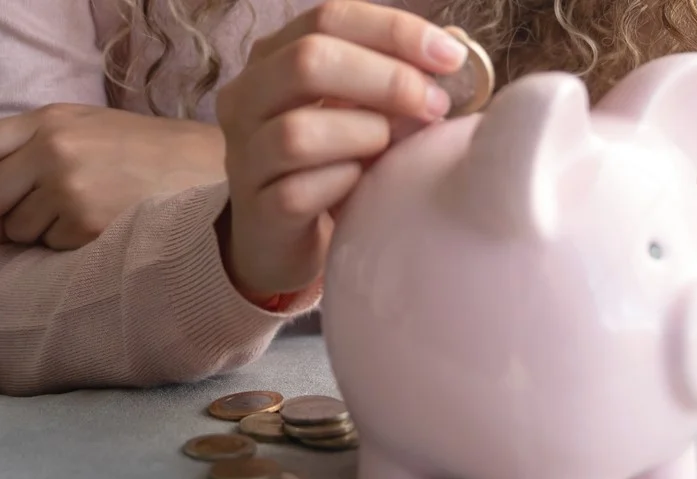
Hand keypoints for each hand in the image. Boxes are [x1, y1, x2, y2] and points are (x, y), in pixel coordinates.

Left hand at [0, 104, 226, 249]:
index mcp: (47, 121)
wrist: (204, 169)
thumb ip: (32, 141)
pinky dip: (65, 244)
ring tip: (75, 216)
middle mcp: (52, 153)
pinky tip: (96, 226)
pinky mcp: (87, 226)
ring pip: (15, 231)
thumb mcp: (86, 123)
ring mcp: (69, 191)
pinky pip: (49, 247)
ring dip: (35, 233)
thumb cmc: (145, 149)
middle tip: (16, 221)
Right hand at [214, 0, 467, 296]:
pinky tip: (363, 189)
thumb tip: (451, 53)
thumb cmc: (331, 163)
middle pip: (308, 61)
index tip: (450, 56)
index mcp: (272, 58)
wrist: (284, 239)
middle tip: (434, 105)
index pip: (328, 18)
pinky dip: (344, 185)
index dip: (394, 30)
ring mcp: (245, 155)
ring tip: (392, 151)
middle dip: (386, 80)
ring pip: (299, 132)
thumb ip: (392, 75)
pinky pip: (300, 191)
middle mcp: (246, 98)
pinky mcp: (257, 209)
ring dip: (365, 136)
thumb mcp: (358, 109)